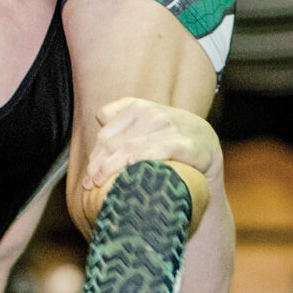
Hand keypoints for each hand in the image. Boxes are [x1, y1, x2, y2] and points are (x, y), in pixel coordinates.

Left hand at [81, 96, 221, 191]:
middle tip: (89, 185)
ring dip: (112, 167)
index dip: (94, 156)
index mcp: (137, 107)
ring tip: (100, 184)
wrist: (206, 143)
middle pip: (115, 143)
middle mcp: (152, 113)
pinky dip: (144, 156)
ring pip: (131, 148)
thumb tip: (100, 118)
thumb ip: (121, 116)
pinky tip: (131, 166)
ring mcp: (169, 127)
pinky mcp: (186, 144)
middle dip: (99, 166)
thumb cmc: (167, 136)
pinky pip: (160, 150)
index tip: (87, 177)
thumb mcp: (144, 120)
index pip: (106, 134)